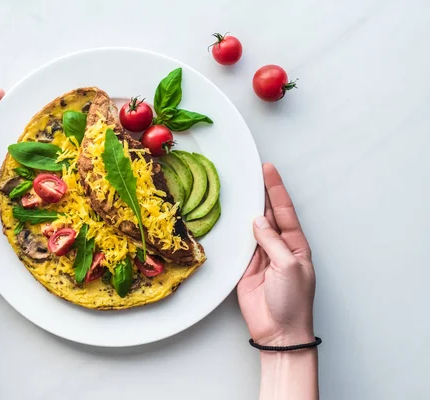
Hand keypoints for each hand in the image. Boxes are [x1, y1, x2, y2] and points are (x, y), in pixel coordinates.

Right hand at [237, 163, 315, 345]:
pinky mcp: (245, 267)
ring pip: (252, 227)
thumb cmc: (292, 302)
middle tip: (251, 172)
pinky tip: (230, 217)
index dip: (276, 189)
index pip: (285, 211)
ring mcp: (261, 256)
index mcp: (296, 245)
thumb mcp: (288, 267)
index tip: (268, 170)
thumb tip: (257, 221)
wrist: (278, 331)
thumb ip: (272, 242)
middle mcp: (278, 247)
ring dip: (247, 208)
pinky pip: (239, 244)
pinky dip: (235, 230)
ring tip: (239, 187)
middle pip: (268, 214)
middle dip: (261, 193)